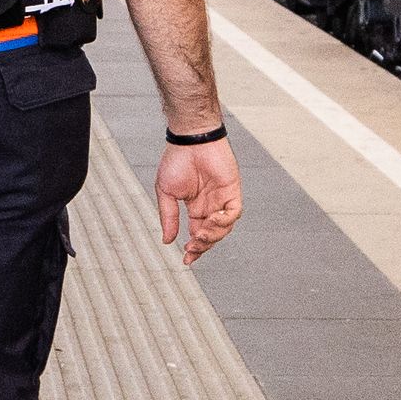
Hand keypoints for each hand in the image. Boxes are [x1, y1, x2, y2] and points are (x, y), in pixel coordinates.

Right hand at [156, 136, 241, 263]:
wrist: (190, 139)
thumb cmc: (177, 160)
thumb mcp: (166, 193)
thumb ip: (168, 217)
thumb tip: (167, 240)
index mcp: (195, 207)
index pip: (197, 234)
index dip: (194, 249)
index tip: (186, 260)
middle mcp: (210, 205)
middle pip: (212, 235)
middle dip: (202, 246)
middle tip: (192, 249)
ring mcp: (222, 199)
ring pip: (224, 228)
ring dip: (212, 236)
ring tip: (200, 235)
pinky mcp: (232, 190)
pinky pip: (234, 212)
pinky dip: (225, 221)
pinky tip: (212, 220)